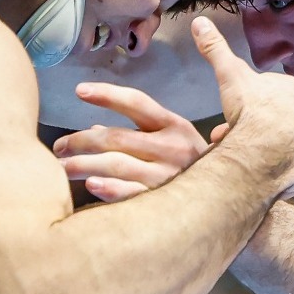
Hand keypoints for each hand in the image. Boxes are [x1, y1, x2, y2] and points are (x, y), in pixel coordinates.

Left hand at [53, 83, 218, 201]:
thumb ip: (139, 131)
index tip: (79, 91)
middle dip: (81, 140)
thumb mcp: (175, 140)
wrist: (235, 198)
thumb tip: (96, 129)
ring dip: (85, 165)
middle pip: (117, 137)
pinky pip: (132, 194)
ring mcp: (169, 176)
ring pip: (118, 165)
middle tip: (59, 147)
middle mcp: (173, 148)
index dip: (107, 95)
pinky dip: (110, 189)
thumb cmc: (197, 167)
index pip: (137, 103)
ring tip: (62, 167)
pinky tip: (91, 186)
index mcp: (176, 126)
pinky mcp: (165, 201)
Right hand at [192, 16, 293, 198]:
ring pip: (291, 143)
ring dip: (271, 148)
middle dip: (259, 126)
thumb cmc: (252, 112)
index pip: (272, 92)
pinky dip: (283, 169)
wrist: (266, 153)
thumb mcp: (229, 75)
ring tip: (246, 157)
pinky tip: (265, 172)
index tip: (234, 112)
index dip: (251, 102)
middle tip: (235, 136)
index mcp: (293, 91)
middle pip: (282, 119)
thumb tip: (200, 22)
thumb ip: (216, 49)